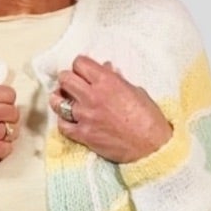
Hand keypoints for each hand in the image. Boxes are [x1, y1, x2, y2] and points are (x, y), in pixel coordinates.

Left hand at [51, 56, 172, 163]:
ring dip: (59, 99)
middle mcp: (92, 96)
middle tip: (72, 85)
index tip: (82, 71)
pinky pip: (63, 126)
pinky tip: (69, 120)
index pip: (79, 63)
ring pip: (58, 101)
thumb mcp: (135, 91)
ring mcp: (86, 116)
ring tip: (63, 100)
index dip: (80, 66)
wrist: (152, 146)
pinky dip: (63, 122)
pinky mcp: (84, 135)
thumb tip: (107, 70)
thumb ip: (117, 80)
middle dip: (67, 79)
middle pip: (65, 79)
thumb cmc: (148, 118)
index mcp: (107, 81)